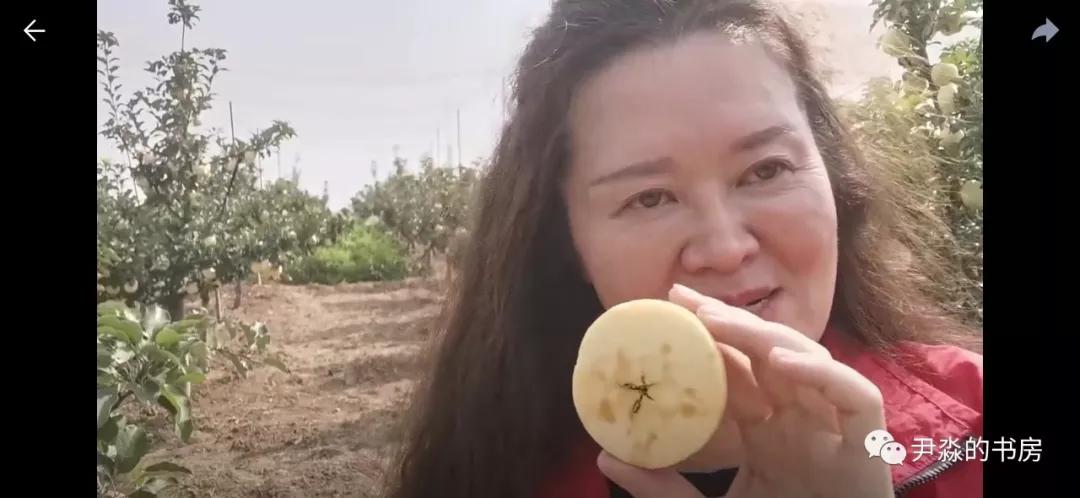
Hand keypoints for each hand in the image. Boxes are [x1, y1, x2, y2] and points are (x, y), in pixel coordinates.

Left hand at [597, 284, 893, 497]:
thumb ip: (662, 488)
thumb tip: (605, 459)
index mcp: (765, 431)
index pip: (735, 371)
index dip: (704, 338)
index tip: (665, 312)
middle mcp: (799, 420)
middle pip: (768, 353)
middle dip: (729, 320)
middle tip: (682, 298)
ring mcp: (833, 429)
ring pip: (809, 361)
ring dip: (765, 336)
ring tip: (718, 321)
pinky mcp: (866, 446)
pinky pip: (855, 397)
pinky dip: (824, 375)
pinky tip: (782, 362)